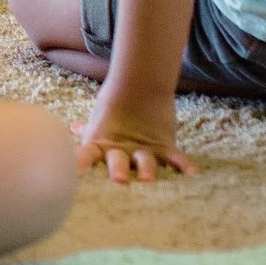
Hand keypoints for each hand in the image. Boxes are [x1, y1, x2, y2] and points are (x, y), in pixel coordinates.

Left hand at [74, 92, 195, 183]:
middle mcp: (122, 148)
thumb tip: (73, 128)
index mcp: (103, 143)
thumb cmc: (114, 107)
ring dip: (147, 169)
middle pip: (117, 160)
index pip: (88, 153)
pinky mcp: (163, 145)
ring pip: (145, 160)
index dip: (81, 162)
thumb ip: (89, 131)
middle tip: (119, 180)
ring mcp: (143, 148)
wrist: (140, 84)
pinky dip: (183, 165)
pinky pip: (175, 157)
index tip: (75, 174)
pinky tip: (192, 173)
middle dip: (118, 170)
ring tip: (148, 178)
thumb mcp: (99, 121)